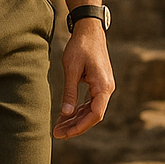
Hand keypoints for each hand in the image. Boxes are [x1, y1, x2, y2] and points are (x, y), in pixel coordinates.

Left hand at [53, 18, 114, 138]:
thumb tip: (66, 113)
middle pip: (93, 115)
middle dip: (75, 126)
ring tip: (58, 127)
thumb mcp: (71, 69)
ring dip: (75, 119)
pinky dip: (78, 110)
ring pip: (91, 110)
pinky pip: (90, 102)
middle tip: (57, 133)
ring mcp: (104, 87)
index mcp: (103, 86)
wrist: (89, 30)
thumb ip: (69, 92)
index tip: (65, 133)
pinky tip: (65, 115)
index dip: (80, 126)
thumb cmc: (80, 46)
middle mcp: (107, 89)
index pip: (95, 114)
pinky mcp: (98, 84)